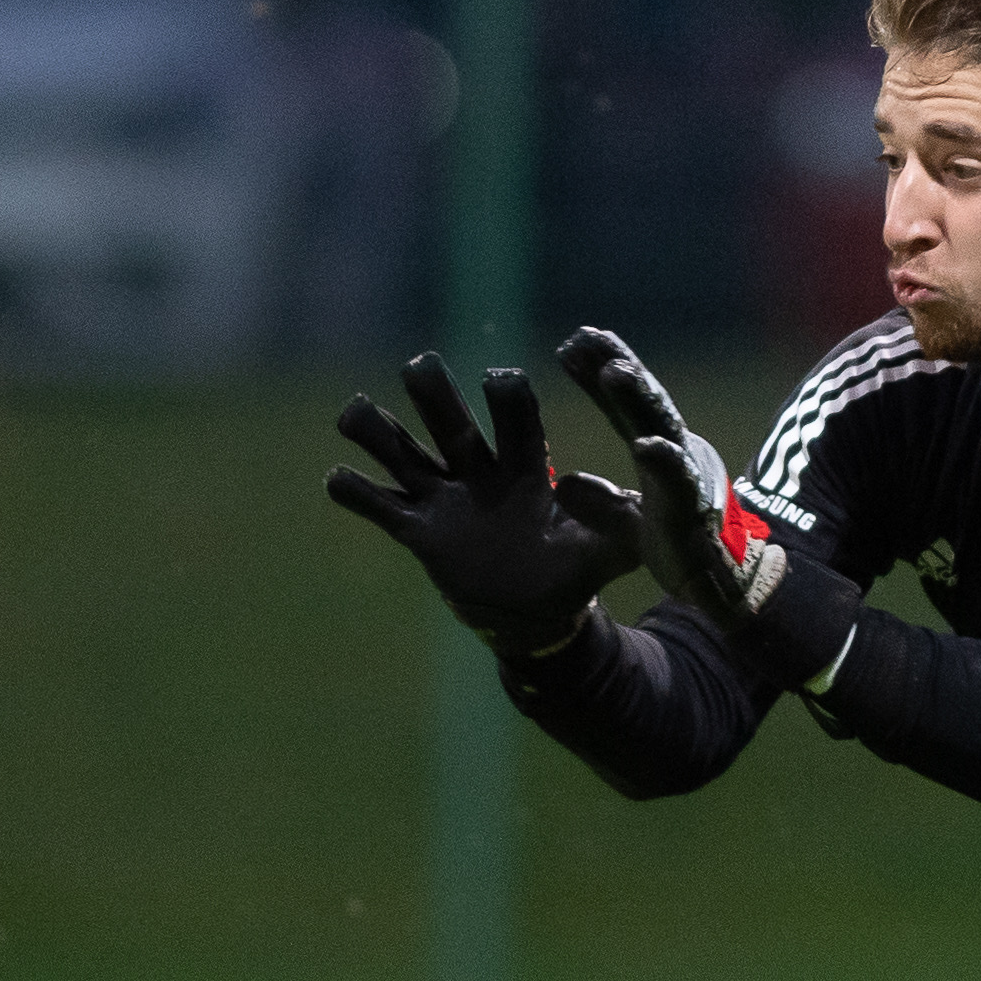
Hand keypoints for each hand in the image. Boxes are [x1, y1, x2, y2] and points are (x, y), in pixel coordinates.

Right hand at [326, 353, 640, 655]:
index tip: (500, 380)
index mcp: (524, 468)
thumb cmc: (570, 574)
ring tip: (354, 412)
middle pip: (448, 420)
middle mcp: (478, 472)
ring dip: (377, 431)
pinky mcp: (418, 533)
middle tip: (419, 366)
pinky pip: (379, 507)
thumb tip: (642, 508)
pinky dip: (356, 493)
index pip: (513, 418)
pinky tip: (338, 478)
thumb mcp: (605, 553)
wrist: (533, 614)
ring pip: (402, 452)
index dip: (506, 396)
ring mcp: (444, 500)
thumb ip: (620, 529)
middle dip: (433, 393)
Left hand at [553, 326, 786, 622]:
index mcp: (659, 452)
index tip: (571, 344)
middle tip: (587, 335)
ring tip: (616, 369)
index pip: (625, 407)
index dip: (599, 377)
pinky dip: (665, 461)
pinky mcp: (695, 508)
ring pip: (664, 429)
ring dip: (640, 399)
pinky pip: (680, 482)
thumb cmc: (679, 544)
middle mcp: (677, 453)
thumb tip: (563, 484)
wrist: (723, 585)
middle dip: (618, 365)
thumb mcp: (627, 522)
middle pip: (644, 402)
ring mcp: (689, 476)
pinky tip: (647, 445)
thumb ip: (601, 500)